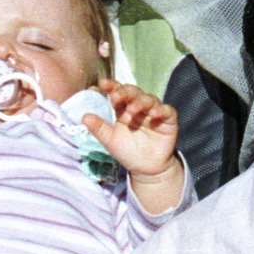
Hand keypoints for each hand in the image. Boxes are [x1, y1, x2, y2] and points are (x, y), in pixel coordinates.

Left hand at [84, 80, 183, 212]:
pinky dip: (160, 110)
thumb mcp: (110, 140)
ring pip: (149, 99)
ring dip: (140, 102)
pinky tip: (153, 114)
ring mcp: (154, 112)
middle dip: (125, 92)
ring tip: (132, 110)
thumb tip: (84, 116)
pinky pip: (167, 110)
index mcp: (124, 109)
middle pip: (134, 92)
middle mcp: (139, 107)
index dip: (111, 86)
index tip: (102, 84)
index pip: (118, 93)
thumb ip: (99, 128)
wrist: (146, 169)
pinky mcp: (168, 120)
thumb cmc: (128, 152)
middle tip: (116, 96)